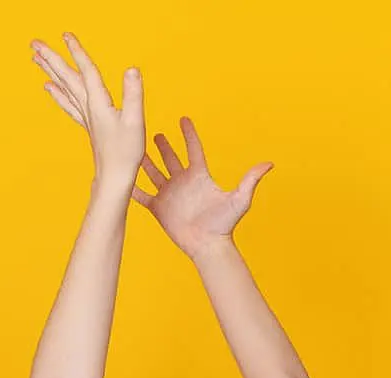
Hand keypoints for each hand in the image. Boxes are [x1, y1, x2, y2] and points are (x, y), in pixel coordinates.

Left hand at [32, 33, 143, 187]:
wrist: (114, 178)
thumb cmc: (126, 153)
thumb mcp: (135, 121)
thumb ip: (133, 94)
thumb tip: (131, 69)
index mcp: (99, 104)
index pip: (86, 71)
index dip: (77, 52)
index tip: (65, 35)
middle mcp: (88, 107)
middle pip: (66, 77)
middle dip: (51, 58)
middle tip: (34, 43)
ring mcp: (85, 116)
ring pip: (63, 88)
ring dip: (50, 71)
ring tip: (36, 57)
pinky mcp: (87, 124)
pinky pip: (67, 104)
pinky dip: (56, 93)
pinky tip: (48, 86)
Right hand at [134, 118, 270, 260]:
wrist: (208, 245)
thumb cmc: (224, 224)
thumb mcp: (239, 199)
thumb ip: (250, 180)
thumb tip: (269, 164)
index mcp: (199, 176)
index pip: (193, 150)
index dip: (189, 134)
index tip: (183, 119)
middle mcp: (182, 183)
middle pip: (171, 159)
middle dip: (163, 146)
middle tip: (155, 133)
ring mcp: (169, 195)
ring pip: (154, 173)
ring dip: (145, 162)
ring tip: (135, 149)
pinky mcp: (159, 208)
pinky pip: (142, 196)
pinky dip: (132, 188)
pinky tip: (122, 179)